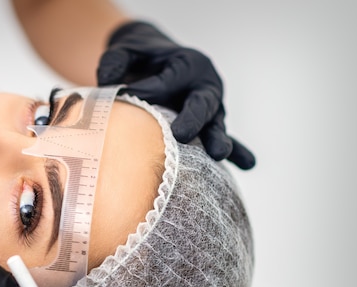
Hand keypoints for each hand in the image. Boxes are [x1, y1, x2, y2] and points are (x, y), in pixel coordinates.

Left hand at [97, 21, 254, 169]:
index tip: (127, 99)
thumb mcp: (126, 51)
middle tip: (181, 135)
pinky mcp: (210, 128)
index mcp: (188, 64)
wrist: (153, 65)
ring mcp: (211, 110)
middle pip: (202, 104)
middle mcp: (205, 86)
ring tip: (220, 154)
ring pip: (216, 125)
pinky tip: (248, 164)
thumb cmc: (140, 60)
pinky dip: (238, 152)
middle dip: (193, 120)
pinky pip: (223, 139)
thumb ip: (115, 59)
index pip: (168, 83)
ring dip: (218, 140)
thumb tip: (107, 79)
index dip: (148, 92)